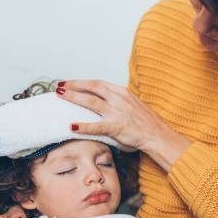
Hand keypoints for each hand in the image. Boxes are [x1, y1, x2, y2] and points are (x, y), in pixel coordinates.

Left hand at [56, 80, 190, 171]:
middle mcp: (118, 99)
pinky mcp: (116, 126)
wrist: (158, 135)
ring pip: (90, 102)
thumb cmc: (146, 123)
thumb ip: (118, 102)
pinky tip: (71, 126)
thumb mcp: (132, 105)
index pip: (98, 83)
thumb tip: (104, 104)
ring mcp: (117, 112)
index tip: (70, 82)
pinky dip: (82, 125)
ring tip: (61, 96)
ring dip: (73, 97)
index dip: (82, 82)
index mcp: (122, 92)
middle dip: (73, 85)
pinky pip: (95, 126)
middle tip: (59, 85)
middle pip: (91, 88)